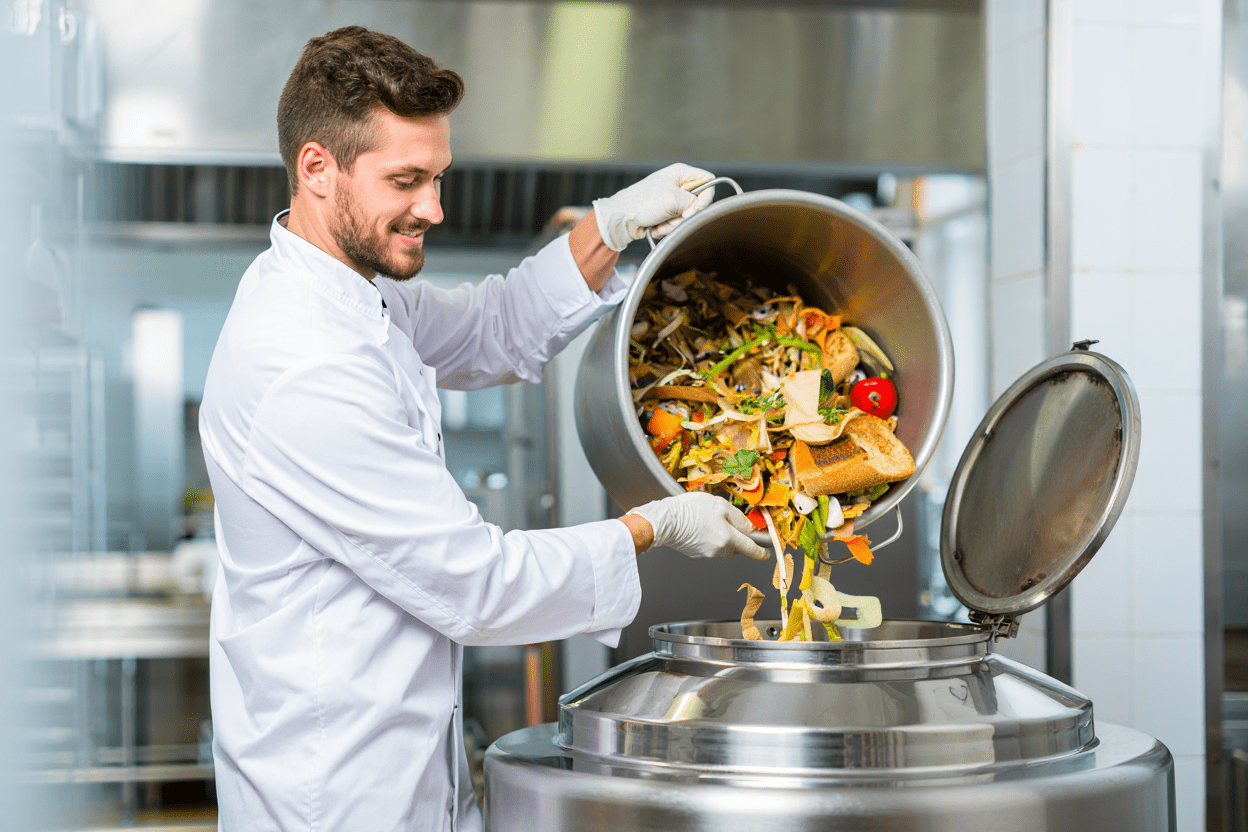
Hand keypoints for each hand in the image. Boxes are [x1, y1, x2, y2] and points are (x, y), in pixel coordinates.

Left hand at [592, 163, 714, 251]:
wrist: (621, 218)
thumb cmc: (642, 202)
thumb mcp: (672, 200)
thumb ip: (693, 202)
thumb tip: (699, 209)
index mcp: (681, 173)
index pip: (707, 182)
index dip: (704, 198)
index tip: (693, 210)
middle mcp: (678, 184)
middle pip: (697, 203)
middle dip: (684, 216)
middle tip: (671, 217)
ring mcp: (671, 199)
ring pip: (686, 216)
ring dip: (673, 225)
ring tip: (659, 223)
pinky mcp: (665, 212)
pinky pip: (675, 223)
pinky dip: (666, 228)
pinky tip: (655, 226)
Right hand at [628, 492, 768, 560]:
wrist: (665, 520)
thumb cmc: (690, 510)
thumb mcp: (720, 506)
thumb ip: (739, 518)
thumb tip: (749, 528)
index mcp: (728, 539)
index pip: (752, 550)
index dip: (762, 551)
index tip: (767, 552)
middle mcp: (719, 550)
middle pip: (736, 548)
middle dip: (737, 537)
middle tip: (729, 522)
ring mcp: (707, 554)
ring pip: (723, 547)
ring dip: (722, 536)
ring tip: (709, 520)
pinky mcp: (696, 553)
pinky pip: (710, 546)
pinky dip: (709, 538)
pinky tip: (699, 525)